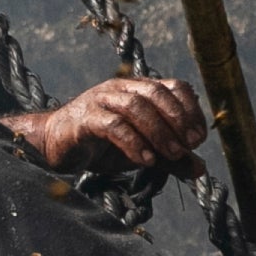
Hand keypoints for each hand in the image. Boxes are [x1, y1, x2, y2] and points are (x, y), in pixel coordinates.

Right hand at [3, 74, 207, 176]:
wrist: (55, 147)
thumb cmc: (101, 146)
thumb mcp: (142, 152)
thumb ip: (169, 159)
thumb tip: (200, 169)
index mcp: (138, 90)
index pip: (173, 86)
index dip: (190, 109)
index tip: (199, 138)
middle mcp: (121, 88)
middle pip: (156, 92)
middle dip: (177, 119)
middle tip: (189, 146)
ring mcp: (101, 100)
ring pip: (135, 106)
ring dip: (159, 131)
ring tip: (171, 155)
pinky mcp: (84, 118)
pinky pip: (113, 125)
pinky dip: (133, 142)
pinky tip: (144, 159)